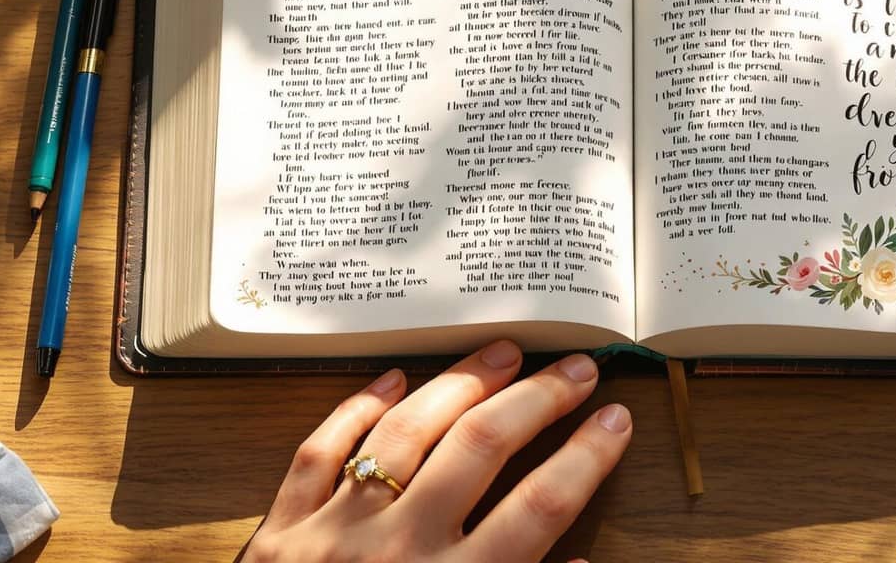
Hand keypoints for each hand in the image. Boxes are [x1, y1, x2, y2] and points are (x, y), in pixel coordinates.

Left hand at [240, 341, 630, 562]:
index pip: (540, 508)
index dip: (585, 457)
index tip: (615, 419)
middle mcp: (399, 552)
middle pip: (481, 448)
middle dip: (538, 399)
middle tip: (575, 367)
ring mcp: (334, 534)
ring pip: (405, 431)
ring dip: (459, 382)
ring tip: (500, 353)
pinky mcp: (279, 533)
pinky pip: (320, 450)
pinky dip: (356, 408)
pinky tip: (393, 379)